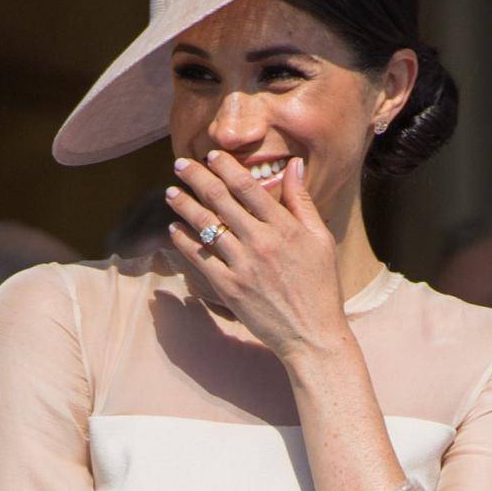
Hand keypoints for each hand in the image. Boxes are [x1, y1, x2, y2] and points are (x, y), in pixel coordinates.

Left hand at [164, 152, 347, 362]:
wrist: (312, 334)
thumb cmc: (320, 286)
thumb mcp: (320, 239)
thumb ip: (302, 201)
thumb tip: (294, 165)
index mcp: (284, 228)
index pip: (248, 188)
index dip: (225, 167)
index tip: (211, 155)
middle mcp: (261, 242)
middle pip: (221, 200)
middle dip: (197, 179)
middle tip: (180, 165)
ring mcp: (243, 266)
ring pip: (206, 227)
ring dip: (184, 206)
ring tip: (170, 193)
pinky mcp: (230, 288)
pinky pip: (200, 259)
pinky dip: (184, 242)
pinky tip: (174, 230)